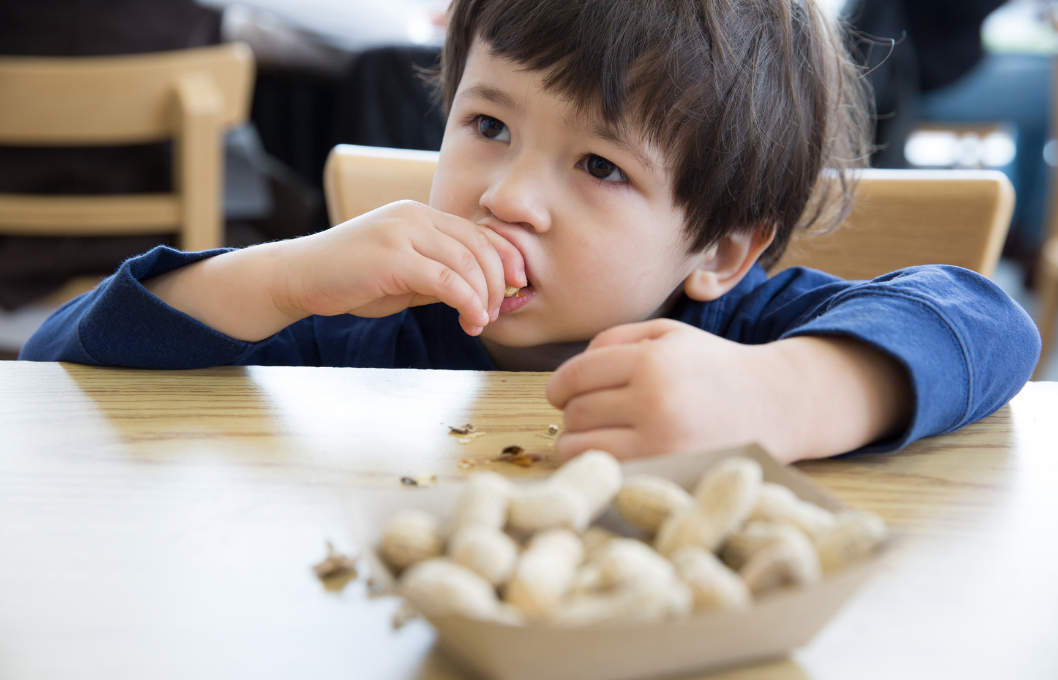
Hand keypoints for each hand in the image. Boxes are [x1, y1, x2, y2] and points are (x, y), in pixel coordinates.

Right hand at [282, 201, 525, 335]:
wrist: (298, 277)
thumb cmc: (350, 279)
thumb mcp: (404, 275)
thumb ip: (439, 275)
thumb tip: (480, 292)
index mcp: (420, 215)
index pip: (477, 231)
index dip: (504, 259)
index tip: (515, 286)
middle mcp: (414, 216)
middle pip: (478, 246)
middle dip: (497, 282)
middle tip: (496, 312)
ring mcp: (402, 232)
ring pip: (466, 262)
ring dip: (483, 297)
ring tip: (481, 321)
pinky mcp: (391, 257)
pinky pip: (445, 280)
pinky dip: (466, 302)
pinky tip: (469, 321)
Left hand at [546, 319, 910, 462]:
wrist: (774, 404)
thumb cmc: (711, 368)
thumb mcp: (667, 335)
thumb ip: (613, 340)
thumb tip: (565, 377)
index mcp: (652, 363)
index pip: (575, 377)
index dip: (558, 386)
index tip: (559, 393)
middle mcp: (655, 405)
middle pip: (576, 414)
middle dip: (576, 413)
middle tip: (594, 413)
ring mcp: (662, 447)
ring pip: (582, 449)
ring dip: (581, 443)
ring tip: (601, 434)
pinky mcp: (668, 477)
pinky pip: (607, 475)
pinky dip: (602, 467)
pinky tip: (616, 455)